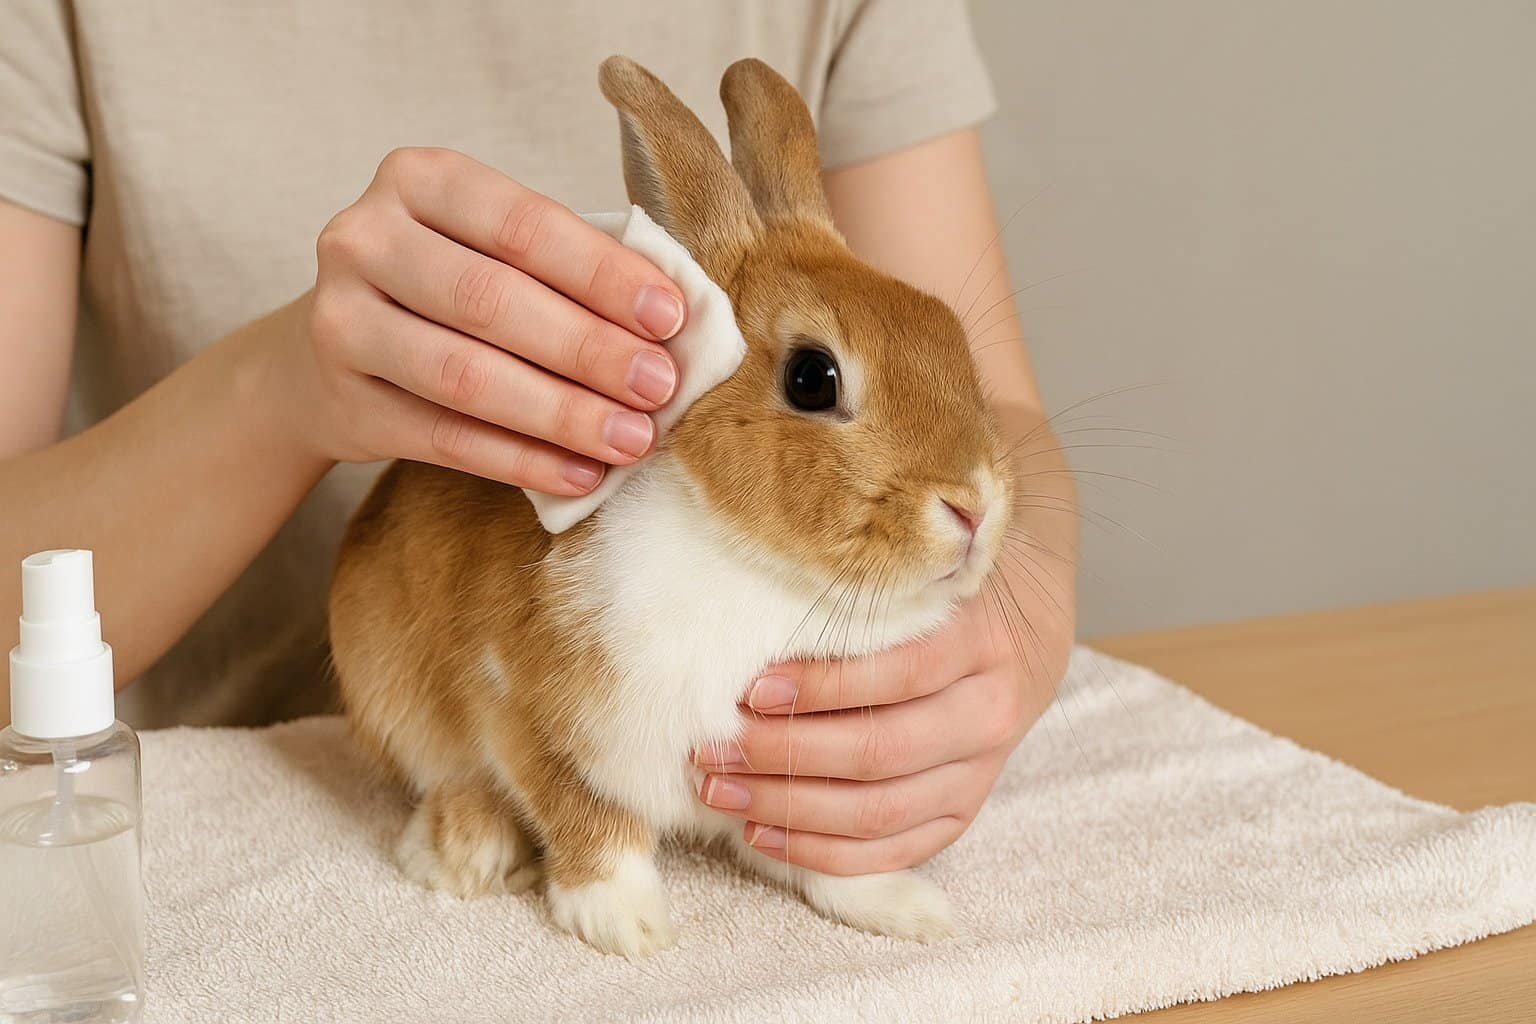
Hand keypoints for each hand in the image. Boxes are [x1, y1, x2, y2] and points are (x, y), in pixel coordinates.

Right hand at [270, 147, 687, 493]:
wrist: (331, 349)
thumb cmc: (448, 287)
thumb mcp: (492, 249)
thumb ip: (567, 268)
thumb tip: (675, 321)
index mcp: (418, 179)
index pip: (523, 225)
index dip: (602, 274)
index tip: (670, 317)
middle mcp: (364, 240)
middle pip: (491, 301)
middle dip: (588, 349)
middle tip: (659, 386)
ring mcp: (340, 322)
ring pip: (465, 376)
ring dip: (561, 413)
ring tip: (631, 438)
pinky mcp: (343, 402)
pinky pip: (446, 439)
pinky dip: (521, 460)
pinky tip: (579, 474)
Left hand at [693, 552, 1072, 875]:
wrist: (1028, 622)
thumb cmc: (947, 587)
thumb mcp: (922, 568)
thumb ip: (862, 587)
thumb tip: (755, 603)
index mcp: (982, 641)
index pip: (898, 674)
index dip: (821, 688)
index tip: (750, 689)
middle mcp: (990, 712)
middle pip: (881, 751)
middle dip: (785, 755)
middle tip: (714, 746)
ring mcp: (981, 770)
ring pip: (880, 811)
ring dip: (789, 808)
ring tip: (720, 791)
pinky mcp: (965, 809)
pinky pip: (893, 849)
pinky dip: (822, 852)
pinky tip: (762, 833)